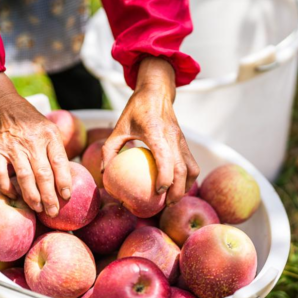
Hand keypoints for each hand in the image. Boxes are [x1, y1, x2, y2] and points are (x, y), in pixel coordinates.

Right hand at [0, 73, 70, 216]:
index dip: (64, 181)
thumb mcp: (49, 128)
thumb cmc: (30, 122)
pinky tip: (14, 196)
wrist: (2, 105)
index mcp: (49, 135)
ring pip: (24, 176)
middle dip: (50, 196)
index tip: (67, 196)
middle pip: (44, 174)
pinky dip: (7, 188)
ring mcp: (13, 146)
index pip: (60, 162)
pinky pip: (1, 174)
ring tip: (38, 209)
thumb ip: (56, 150)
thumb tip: (65, 178)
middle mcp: (32, 141)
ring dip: (32, 196)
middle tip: (54, 212)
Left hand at [102, 56, 199, 205]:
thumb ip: (109, 149)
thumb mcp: (119, 126)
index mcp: (156, 132)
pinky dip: (187, 178)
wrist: (157, 91)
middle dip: (178, 191)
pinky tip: (177, 186)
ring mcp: (182, 139)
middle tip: (166, 205)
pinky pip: (191, 163)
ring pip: (192, 168)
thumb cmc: (135, 110)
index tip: (158, 192)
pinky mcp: (185, 142)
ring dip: (186, 186)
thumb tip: (104, 173)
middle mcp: (173, 137)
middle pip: (183, 169)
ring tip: (173, 198)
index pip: (166, 158)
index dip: (165, 177)